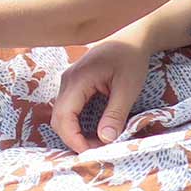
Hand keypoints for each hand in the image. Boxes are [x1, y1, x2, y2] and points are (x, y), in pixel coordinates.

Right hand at [49, 35, 151, 151]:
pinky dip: (77, 124)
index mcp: (77, 80)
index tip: (92, 154)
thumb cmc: (130, 58)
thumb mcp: (127, 87)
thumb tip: (106, 140)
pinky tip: (94, 131)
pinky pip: (69, 108)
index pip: (64, 117)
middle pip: (58, 118)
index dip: (73, 139)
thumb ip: (115, 114)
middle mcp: (67, 81)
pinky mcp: (74, 84)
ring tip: (98, 143)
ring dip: (75, 132)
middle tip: (98, 152)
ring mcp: (69, 82)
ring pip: (62, 115)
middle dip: (74, 139)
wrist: (131, 36)